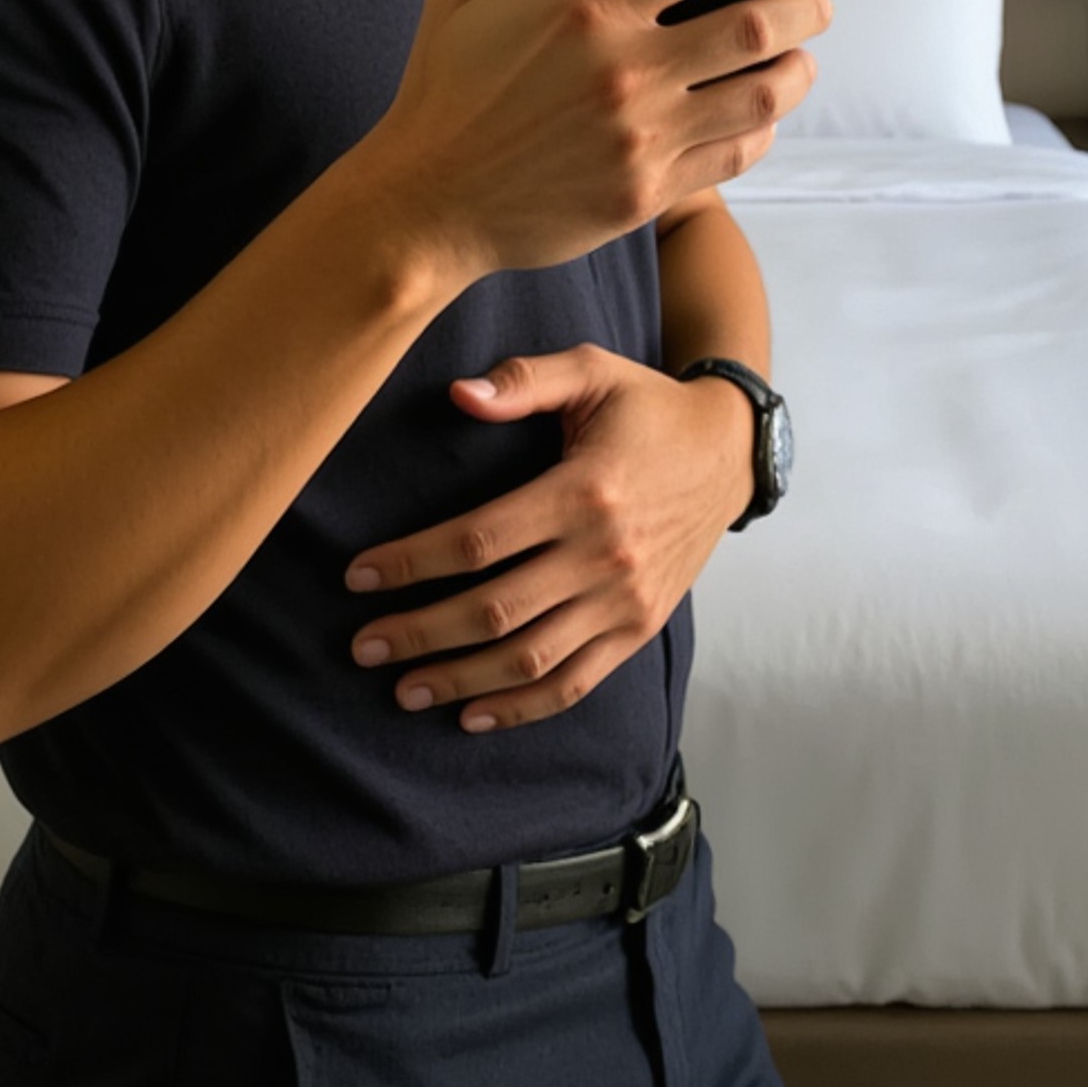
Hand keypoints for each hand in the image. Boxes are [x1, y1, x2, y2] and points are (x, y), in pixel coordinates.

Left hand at [344, 345, 754, 732]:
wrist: (730, 452)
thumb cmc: (647, 406)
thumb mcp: (591, 372)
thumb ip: (524, 380)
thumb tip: (458, 394)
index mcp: (583, 491)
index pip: (479, 539)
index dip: (411, 562)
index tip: (357, 576)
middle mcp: (604, 555)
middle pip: (494, 610)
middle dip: (418, 632)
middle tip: (361, 646)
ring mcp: (625, 601)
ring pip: (529, 658)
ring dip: (459, 679)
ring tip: (402, 689)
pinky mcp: (640, 629)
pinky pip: (575, 682)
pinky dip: (522, 706)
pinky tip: (472, 714)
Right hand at [355, 0, 832, 286]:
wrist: (427, 202)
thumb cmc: (445, 92)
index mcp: (587, 8)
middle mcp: (625, 71)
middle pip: (757, 23)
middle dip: (808, 4)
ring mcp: (643, 137)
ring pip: (761, 94)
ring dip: (796, 68)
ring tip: (799, 53)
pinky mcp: (647, 192)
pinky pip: (735, 154)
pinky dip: (761, 127)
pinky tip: (757, 111)